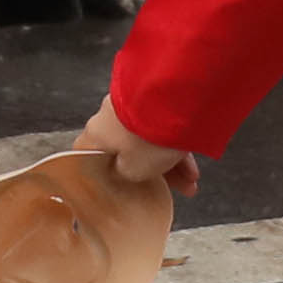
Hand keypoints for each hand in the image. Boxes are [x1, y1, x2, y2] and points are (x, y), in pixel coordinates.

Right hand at [75, 99, 207, 191]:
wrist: (173, 99)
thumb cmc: (147, 137)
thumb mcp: (134, 170)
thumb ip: (126, 174)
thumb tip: (126, 170)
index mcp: (95, 134)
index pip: (89, 157)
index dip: (103, 174)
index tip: (119, 186)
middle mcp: (108, 116)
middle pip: (126, 150)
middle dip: (151, 171)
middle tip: (169, 188)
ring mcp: (130, 102)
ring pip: (148, 139)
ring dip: (168, 160)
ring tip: (189, 180)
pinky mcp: (153, 94)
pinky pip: (162, 125)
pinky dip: (176, 144)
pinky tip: (193, 163)